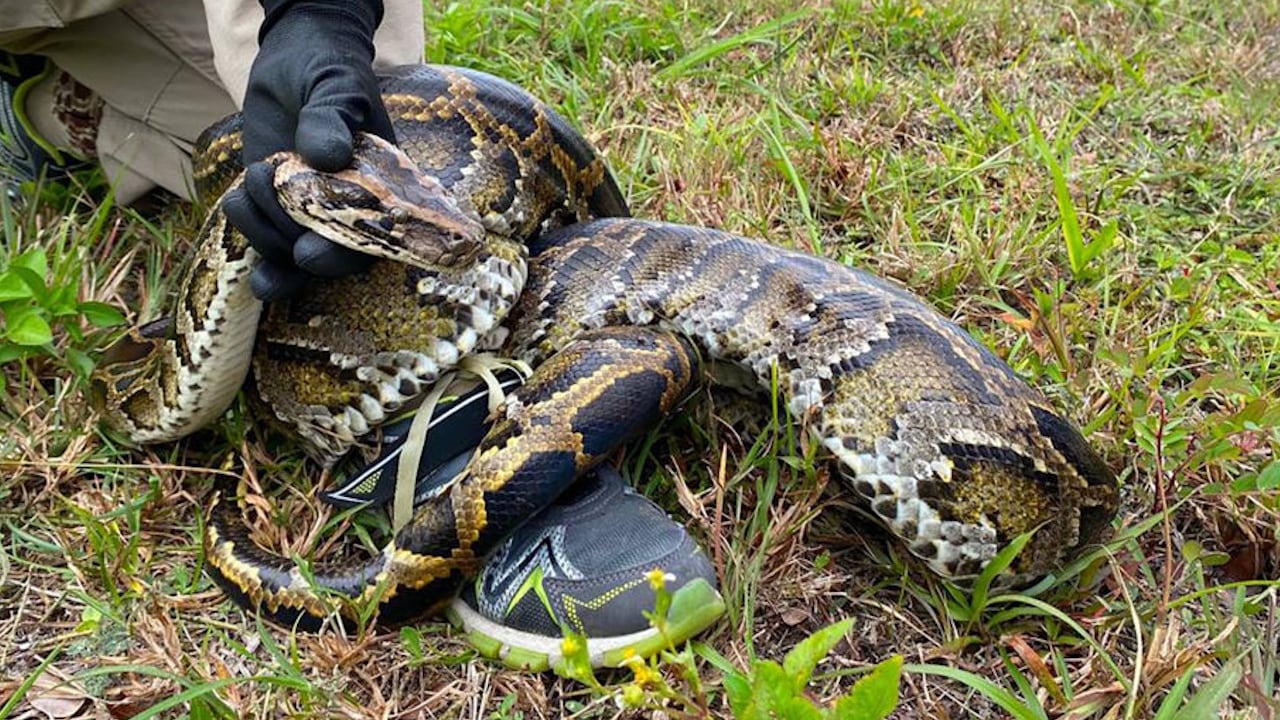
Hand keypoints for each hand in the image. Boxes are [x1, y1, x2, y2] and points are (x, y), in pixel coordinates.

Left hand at [222, 0, 391, 301]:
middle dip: (293, 249)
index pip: (371, 240)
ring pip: (290, 254)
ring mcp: (310, 212)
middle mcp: (350, 209)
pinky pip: (262, 239)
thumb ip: (332, 118)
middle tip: (270, 210)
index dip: (342, 257)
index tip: (307, 254)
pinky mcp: (275, 206)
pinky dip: (247, 229)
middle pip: (328, 258)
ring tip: (254, 178)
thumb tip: (328, 157)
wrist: (295, 59)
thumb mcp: (337, 86)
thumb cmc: (330, 70)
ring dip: (263, 231)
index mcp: (381, 189)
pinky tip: (239, 199)